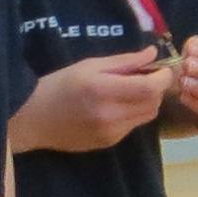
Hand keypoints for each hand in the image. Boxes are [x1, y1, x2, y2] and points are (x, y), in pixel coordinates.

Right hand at [15, 51, 173, 154]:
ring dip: (147, 102)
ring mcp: (111, 133)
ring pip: (147, 116)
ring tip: (131, 91)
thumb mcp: (90, 65)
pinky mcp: (110, 143)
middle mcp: (110, 115)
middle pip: (153, 103)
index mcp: (104, 90)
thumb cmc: (60, 85)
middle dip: (156, 89)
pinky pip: (133, 126)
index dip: (162, 78)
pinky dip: (133, 113)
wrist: (35, 118)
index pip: (149, 88)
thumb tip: (153, 54)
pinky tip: (117, 106)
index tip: (162, 68)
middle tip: (146, 76)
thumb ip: (124, 61)